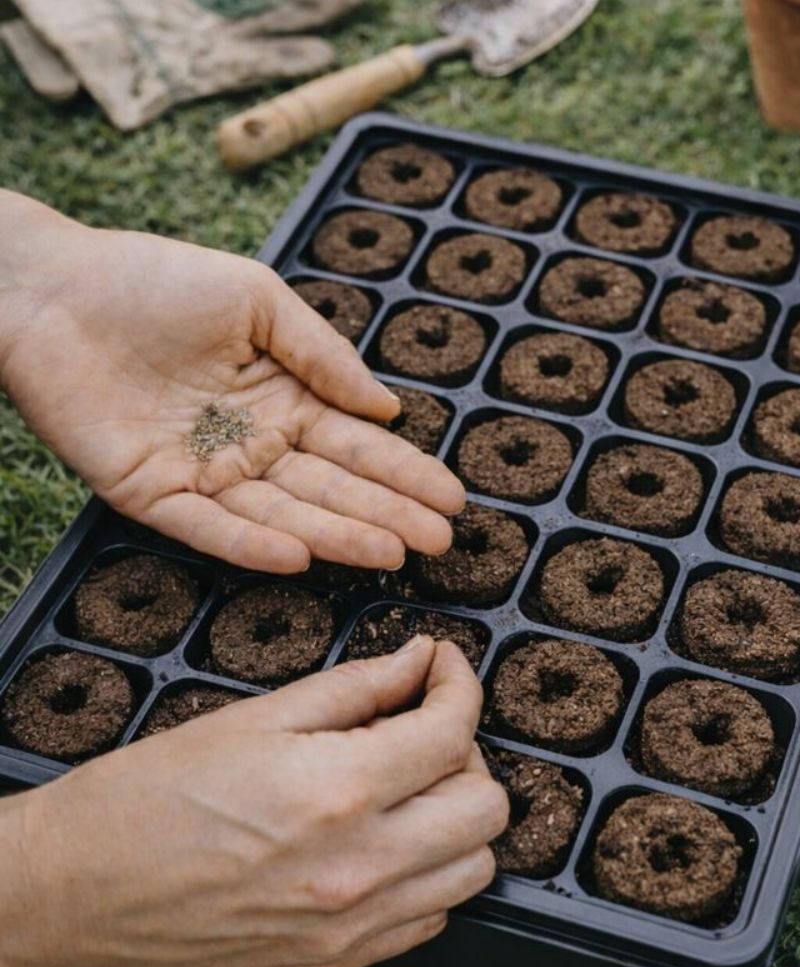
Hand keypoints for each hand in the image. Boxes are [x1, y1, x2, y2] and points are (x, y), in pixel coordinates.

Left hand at [0, 191, 463, 573]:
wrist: (50, 289)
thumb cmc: (155, 280)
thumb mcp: (257, 299)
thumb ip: (322, 353)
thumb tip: (388, 407)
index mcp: (284, 399)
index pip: (357, 444)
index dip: (405, 472)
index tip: (452, 500)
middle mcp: (253, 444)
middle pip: (331, 487)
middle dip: (388, 513)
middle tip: (440, 543)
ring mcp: (205, 473)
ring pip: (281, 513)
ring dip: (336, 535)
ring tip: (390, 553)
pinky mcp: (152, 494)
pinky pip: (207, 527)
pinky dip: (249, 545)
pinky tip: (298, 556)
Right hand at [0, 636, 506, 966]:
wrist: (79, 888)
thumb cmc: (155, 792)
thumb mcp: (260, 715)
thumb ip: (358, 685)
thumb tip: (419, 660)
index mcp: (338, 791)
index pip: (453, 730)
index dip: (458, 682)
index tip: (440, 665)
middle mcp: (359, 868)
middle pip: (486, 805)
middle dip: (467, 749)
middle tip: (422, 726)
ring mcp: (352, 927)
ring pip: (474, 867)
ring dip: (458, 815)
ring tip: (408, 786)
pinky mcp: (337, 962)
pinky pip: (431, 915)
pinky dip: (430, 870)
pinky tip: (387, 840)